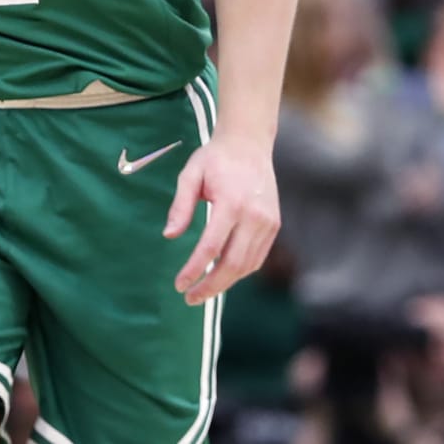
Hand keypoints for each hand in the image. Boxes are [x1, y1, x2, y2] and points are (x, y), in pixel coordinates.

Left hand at [164, 133, 280, 304]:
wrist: (249, 145)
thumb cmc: (214, 159)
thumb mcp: (190, 174)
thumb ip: (180, 206)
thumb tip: (169, 236)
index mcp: (231, 202)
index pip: (212, 247)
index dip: (195, 269)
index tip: (179, 284)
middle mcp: (254, 216)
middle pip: (233, 264)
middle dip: (210, 286)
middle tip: (189, 298)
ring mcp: (268, 223)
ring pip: (247, 265)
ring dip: (225, 283)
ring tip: (202, 291)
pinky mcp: (274, 226)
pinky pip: (257, 258)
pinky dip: (239, 271)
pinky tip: (222, 276)